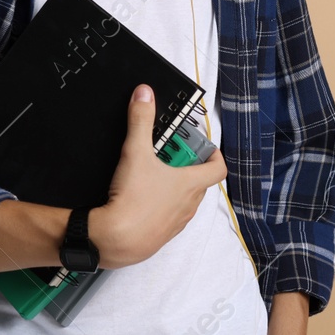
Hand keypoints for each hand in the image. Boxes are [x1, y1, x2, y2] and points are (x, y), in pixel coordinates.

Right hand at [92, 85, 226, 268]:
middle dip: (185, 166)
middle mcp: (189, 205)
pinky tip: (141, 198)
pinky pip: (170, 217)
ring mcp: (177, 222)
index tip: (203, 147)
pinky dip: (162, 205)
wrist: (116, 240)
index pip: (218, 169)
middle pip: (199, 182)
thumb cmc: (133, 200)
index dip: (214, 156)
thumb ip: (141, 120)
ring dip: (174, 186)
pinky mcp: (162, 235)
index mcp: (191, 184)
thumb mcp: (135, 152)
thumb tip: (144, 94)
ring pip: (185, 200)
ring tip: (151, 175)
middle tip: (166, 154)